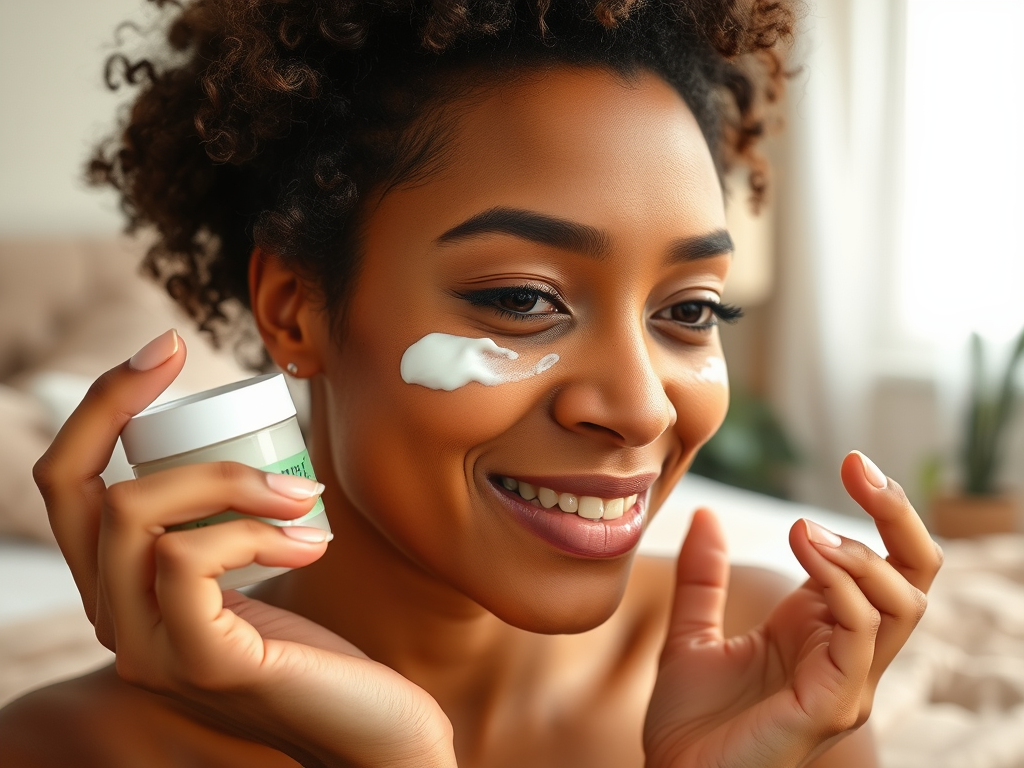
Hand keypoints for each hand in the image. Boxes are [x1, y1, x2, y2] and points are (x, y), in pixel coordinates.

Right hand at [33, 330, 455, 767]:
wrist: (369, 731)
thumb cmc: (317, 645)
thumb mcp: (254, 570)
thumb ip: (226, 525)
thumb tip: (243, 433)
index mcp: (123, 589)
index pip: (69, 486)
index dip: (99, 406)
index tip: (165, 347)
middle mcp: (116, 620)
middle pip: (82, 491)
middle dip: (135, 411)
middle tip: (220, 382)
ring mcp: (151, 648)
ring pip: (137, 516)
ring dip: (227, 479)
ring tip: (300, 494)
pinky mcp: (201, 662)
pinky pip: (190, 561)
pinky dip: (251, 531)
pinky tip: (306, 543)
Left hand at [643, 451, 941, 767]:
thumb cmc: (690, 723)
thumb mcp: (691, 633)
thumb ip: (704, 577)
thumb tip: (708, 515)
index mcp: (822, 633)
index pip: (885, 564)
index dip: (878, 511)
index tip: (849, 461)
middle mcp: (848, 654)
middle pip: (915, 578)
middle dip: (897, 516)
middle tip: (858, 467)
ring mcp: (848, 682)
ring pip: (903, 603)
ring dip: (859, 549)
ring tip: (802, 529)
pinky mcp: (833, 705)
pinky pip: (861, 633)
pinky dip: (842, 584)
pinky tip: (801, 549)